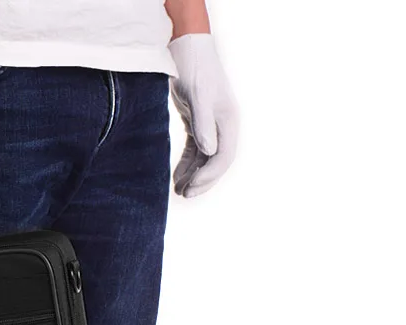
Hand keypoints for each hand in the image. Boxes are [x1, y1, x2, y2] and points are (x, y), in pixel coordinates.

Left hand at [168, 34, 238, 197]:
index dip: (209, 175)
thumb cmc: (194, 68)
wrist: (185, 48)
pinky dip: (186, 164)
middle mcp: (223, 124)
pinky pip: (194, 150)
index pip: (224, 156)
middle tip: (184, 195)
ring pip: (204, 158)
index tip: (191, 188)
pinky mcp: (197, 122)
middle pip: (216, 161)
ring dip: (192, 175)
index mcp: (229, 120)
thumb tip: (210, 151)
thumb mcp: (198, 95)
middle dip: (202, 180)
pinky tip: (176, 176)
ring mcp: (211, 124)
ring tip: (178, 190)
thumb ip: (204, 123)